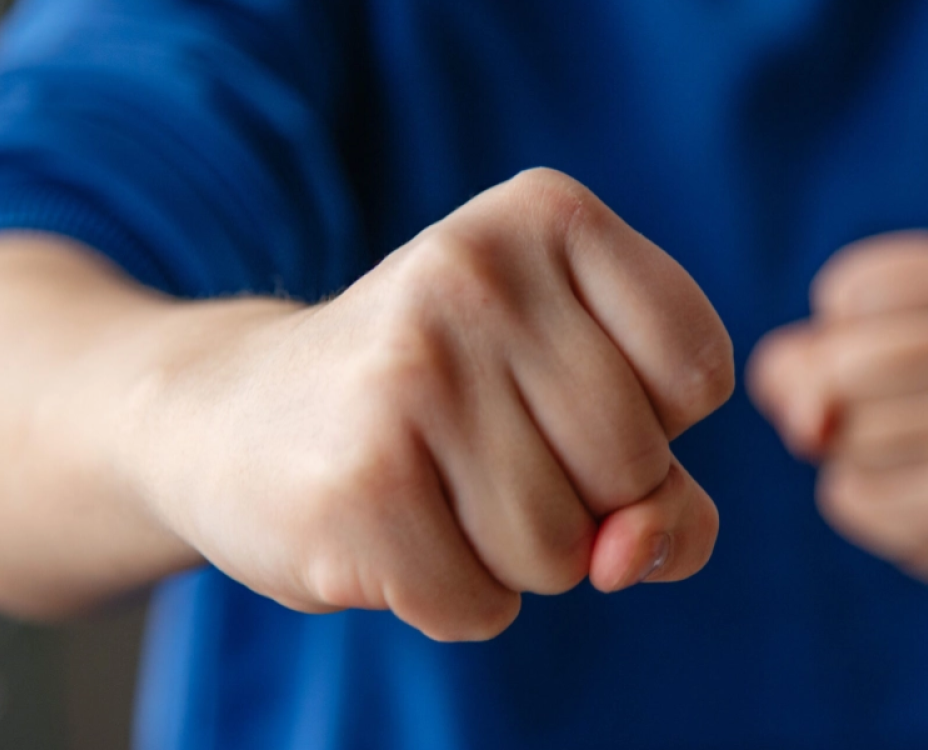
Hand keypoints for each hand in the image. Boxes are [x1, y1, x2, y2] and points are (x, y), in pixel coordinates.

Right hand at [128, 169, 731, 639]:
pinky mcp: (358, 479)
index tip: (555, 390)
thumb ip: (664, 489)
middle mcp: (478, 270)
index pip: (698, 372)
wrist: (229, 416)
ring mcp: (412, 369)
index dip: (648, 423)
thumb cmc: (438, 407)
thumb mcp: (571, 401)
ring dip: (514, 559)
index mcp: (548, 213)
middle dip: (582, 501)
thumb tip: (629, 557)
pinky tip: (391, 532)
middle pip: (635, 466)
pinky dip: (452, 599)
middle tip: (484, 451)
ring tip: (434, 488)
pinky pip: (482, 605)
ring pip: (563, 550)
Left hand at [749, 231, 927, 582]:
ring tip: (913, 448)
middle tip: (884, 404)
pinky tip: (919, 492)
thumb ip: (812, 356)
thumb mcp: (899, 333)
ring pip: (844, 436)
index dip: (839, 324)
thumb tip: (806, 425)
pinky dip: (859, 496)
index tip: (892, 335)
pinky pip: (854, 496)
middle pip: (843, 366)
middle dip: (830, 391)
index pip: (848, 291)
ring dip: (844, 449)